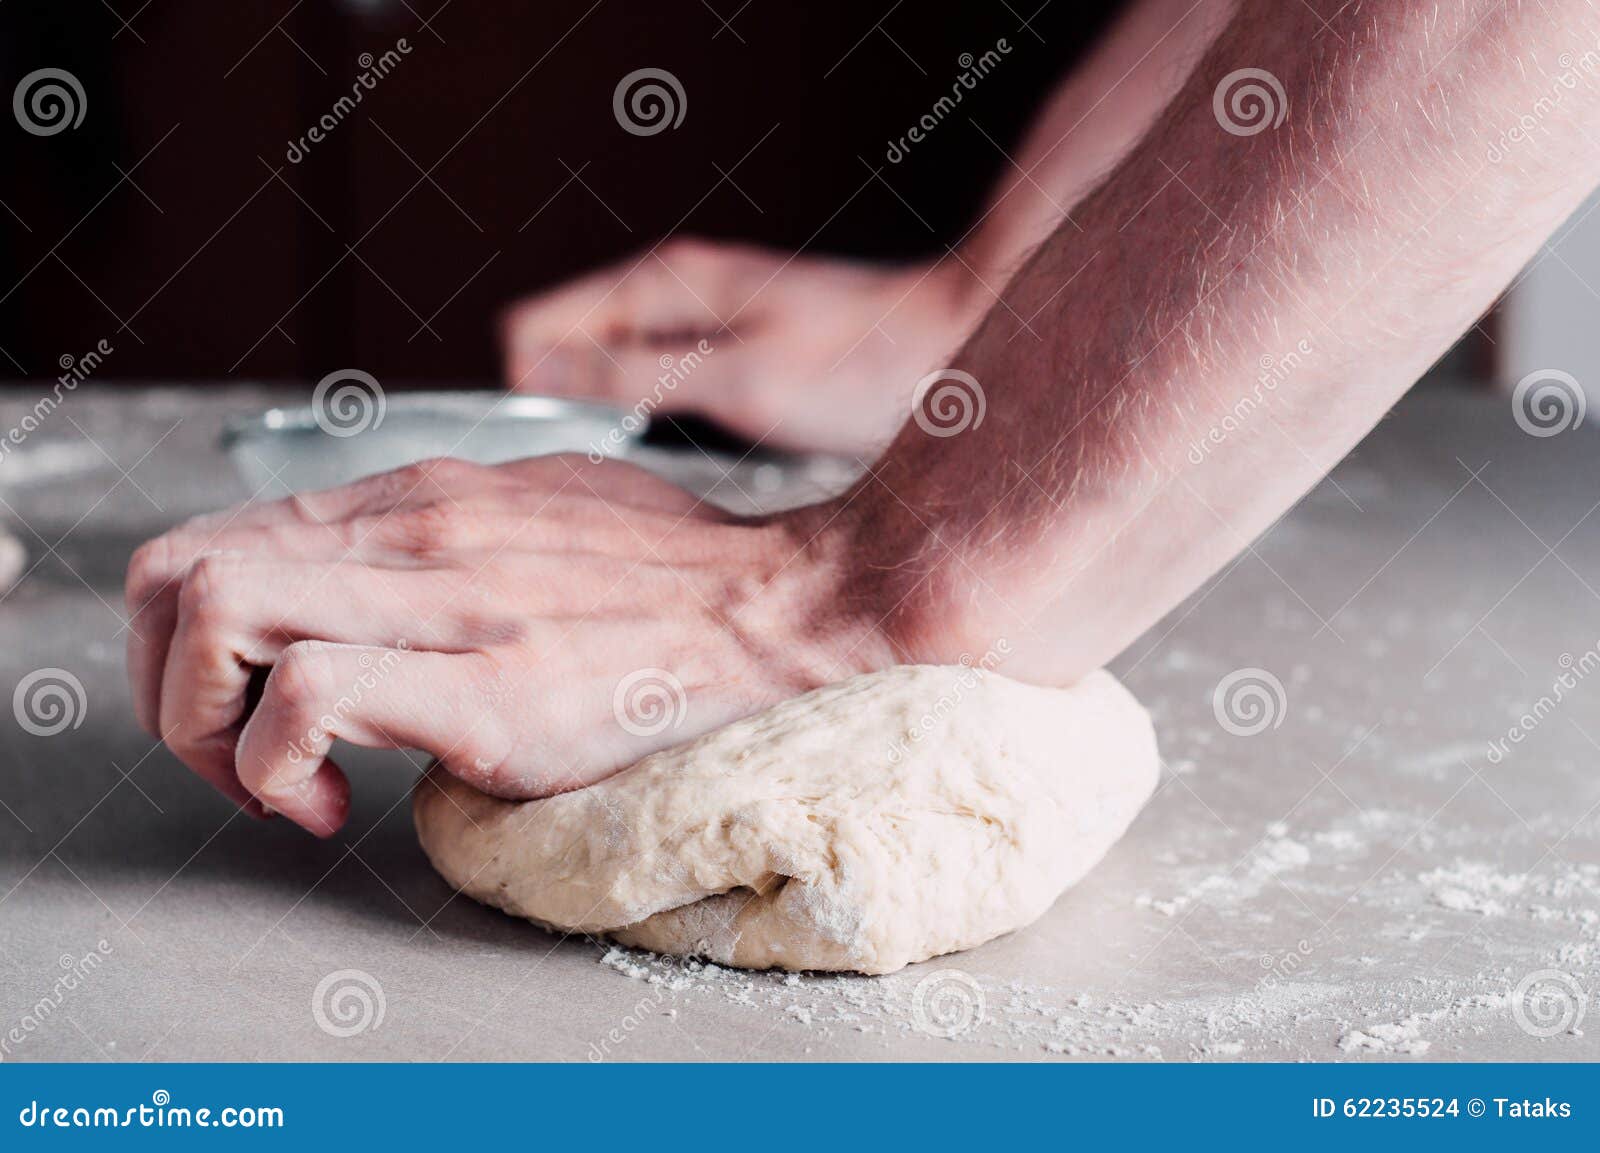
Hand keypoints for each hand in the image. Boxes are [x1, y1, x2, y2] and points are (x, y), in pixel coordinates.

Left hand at [124, 456, 896, 836]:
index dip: (187, 640)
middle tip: (229, 750)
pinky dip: (277, 767)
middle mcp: (412, 530)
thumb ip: (446, 530)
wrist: (784, 606)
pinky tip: (334, 805)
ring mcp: (445, 601)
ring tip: (278, 784)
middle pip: (174, 571)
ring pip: (216, 614)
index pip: (212, 535)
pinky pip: (309, 698)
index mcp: (420, 498)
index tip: (248, 708)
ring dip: (203, 728)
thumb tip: (379, 569)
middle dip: (165, 687)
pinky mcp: (485, 686)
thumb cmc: (679, 572)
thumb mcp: (543, 506)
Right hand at [501, 238, 979, 455]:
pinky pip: (659, 381)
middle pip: (567, 347)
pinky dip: (657, 419)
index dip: (524, 395)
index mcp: (663, 284)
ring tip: (643, 472)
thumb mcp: (738, 384)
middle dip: (564, 407)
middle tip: (596, 474)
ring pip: (612, 367)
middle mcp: (675, 289)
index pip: (534, 328)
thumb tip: (533, 372)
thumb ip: (631, 376)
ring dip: (611, 417)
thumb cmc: (867, 366)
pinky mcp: (732, 346)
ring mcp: (703, 316)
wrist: (956, 347)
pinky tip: (685, 456)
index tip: (551, 454)